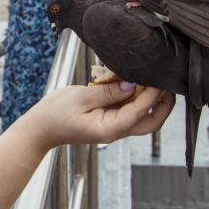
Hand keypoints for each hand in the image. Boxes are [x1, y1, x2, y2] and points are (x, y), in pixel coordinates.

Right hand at [26, 82, 173, 149]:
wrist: (41, 128)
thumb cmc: (55, 114)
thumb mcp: (81, 96)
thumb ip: (109, 91)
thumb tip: (132, 84)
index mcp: (110, 129)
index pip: (140, 111)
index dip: (152, 94)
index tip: (158, 77)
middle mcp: (116, 132)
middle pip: (150, 122)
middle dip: (163, 104)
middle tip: (167, 83)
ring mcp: (114, 128)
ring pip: (143, 117)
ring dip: (150, 100)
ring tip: (151, 79)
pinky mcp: (109, 121)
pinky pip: (129, 111)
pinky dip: (135, 98)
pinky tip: (132, 82)